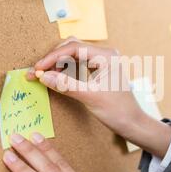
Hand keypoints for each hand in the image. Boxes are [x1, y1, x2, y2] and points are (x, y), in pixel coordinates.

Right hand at [27, 37, 170, 157]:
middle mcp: (105, 54)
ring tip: (44, 76)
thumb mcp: (90, 97)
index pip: (73, 48)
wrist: (133, 123)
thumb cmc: (117, 111)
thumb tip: (43, 76)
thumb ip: (66, 85)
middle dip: (53, 59)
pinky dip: (65, 69)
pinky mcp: (99, 70)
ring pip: (73, 55)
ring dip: (57, 64)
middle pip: (72, 47)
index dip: (52, 57)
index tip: (38, 68)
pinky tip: (56, 78)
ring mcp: (103, 61)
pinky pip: (78, 64)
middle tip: (37, 72)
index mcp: (106, 55)